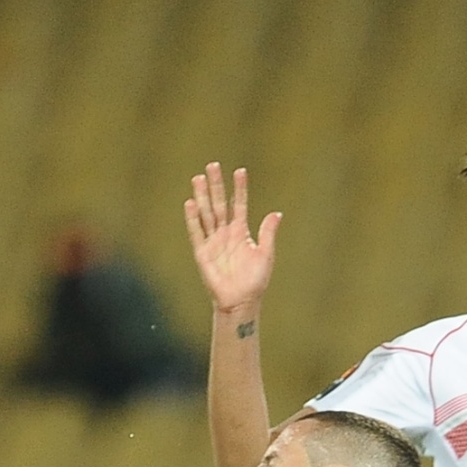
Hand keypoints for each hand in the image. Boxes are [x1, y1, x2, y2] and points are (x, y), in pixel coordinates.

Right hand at [184, 163, 280, 313]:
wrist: (241, 302)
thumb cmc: (255, 281)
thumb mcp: (266, 255)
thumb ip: (268, 233)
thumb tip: (277, 214)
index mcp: (240, 232)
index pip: (239, 204)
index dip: (240, 189)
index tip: (240, 171)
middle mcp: (225, 233)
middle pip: (219, 204)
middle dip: (216, 185)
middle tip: (213, 165)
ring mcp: (213, 241)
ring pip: (207, 214)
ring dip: (203, 196)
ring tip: (199, 177)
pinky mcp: (202, 253)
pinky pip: (197, 232)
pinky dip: (193, 218)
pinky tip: (190, 203)